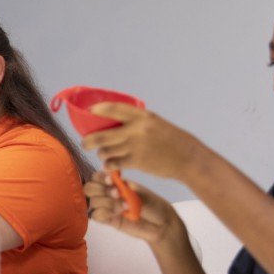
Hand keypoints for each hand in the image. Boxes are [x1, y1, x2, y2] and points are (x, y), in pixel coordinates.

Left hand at [81, 103, 205, 180]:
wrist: (188, 158)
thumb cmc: (171, 140)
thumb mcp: (155, 123)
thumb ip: (137, 122)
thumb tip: (114, 123)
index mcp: (142, 116)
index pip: (113, 108)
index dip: (97, 109)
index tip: (88, 111)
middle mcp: (136, 130)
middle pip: (101, 135)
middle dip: (88, 141)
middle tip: (85, 143)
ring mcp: (135, 146)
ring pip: (105, 151)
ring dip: (101, 154)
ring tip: (104, 155)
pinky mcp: (137, 161)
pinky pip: (114, 163)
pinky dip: (109, 165)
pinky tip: (110, 165)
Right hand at [83, 171, 178, 243]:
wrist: (162, 224)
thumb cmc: (153, 204)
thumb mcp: (141, 193)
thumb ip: (126, 189)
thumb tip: (115, 180)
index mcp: (114, 183)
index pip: (97, 177)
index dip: (100, 178)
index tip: (112, 180)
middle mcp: (107, 194)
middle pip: (89, 188)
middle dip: (100, 189)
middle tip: (116, 193)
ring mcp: (107, 207)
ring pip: (93, 201)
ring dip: (107, 202)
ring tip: (125, 205)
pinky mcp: (108, 220)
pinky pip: (96, 215)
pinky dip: (105, 213)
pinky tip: (118, 213)